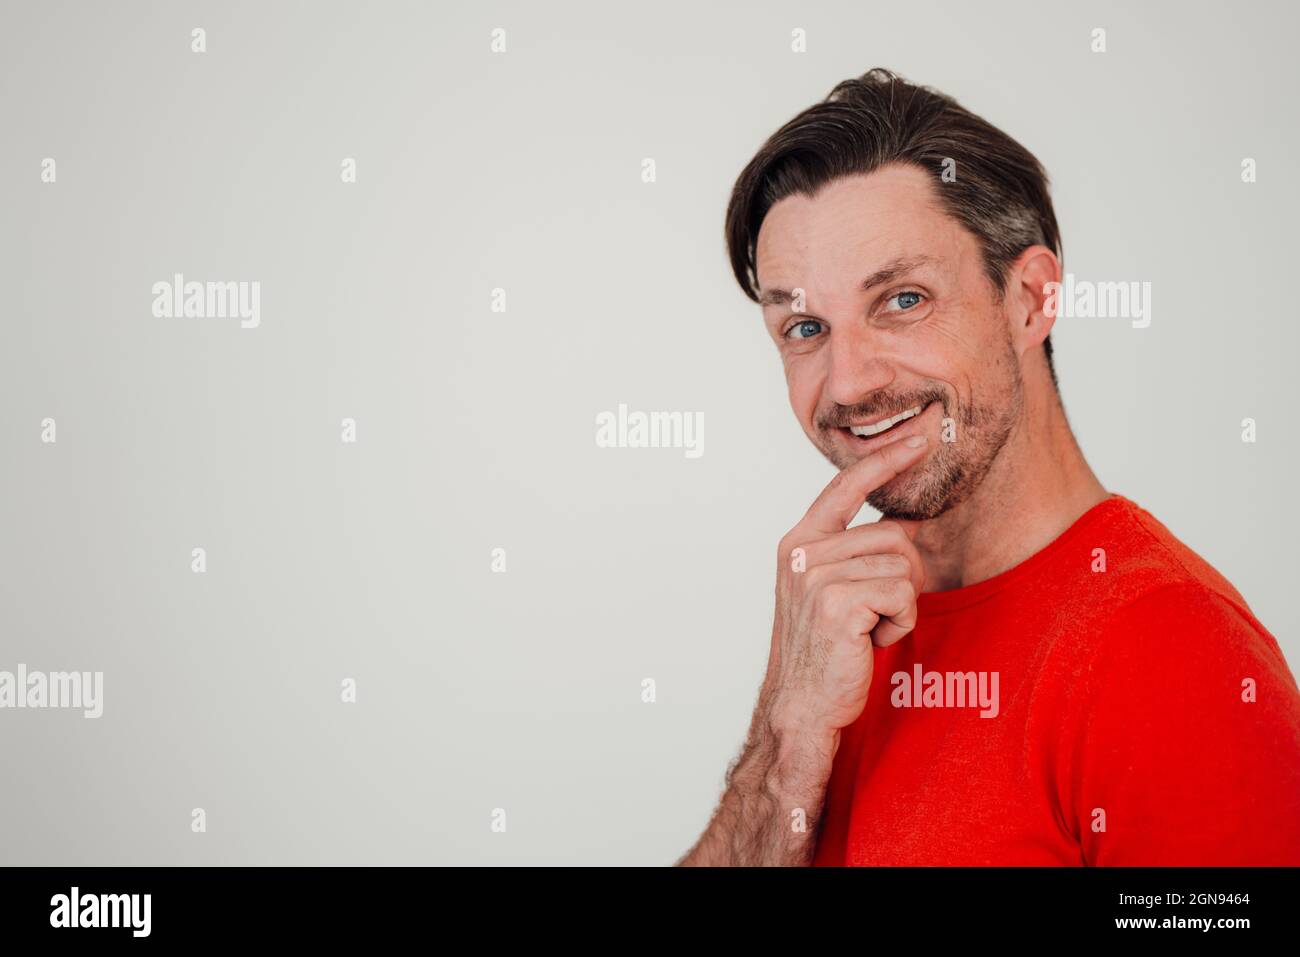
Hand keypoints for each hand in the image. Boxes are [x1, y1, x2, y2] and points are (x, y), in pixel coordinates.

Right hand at [763, 434, 927, 737]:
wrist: (802, 707)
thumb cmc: (826, 651)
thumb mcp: (834, 590)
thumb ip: (858, 551)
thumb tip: (908, 523)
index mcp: (799, 542)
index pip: (845, 487)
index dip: (885, 461)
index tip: (919, 438)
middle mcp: (802, 552)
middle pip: (895, 534)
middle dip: (903, 577)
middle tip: (873, 615)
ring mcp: (816, 576)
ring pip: (903, 564)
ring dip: (900, 604)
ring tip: (866, 630)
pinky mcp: (836, 602)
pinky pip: (903, 593)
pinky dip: (900, 622)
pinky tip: (870, 641)